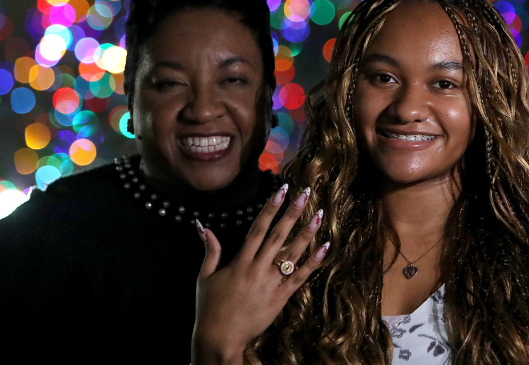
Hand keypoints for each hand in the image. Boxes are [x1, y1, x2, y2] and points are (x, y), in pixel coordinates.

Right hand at [192, 186, 327, 364]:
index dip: (270, 208)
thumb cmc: (209, 308)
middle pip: (278, 235)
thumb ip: (210, 251)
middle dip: (292, 213)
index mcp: (239, 261)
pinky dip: (312, 263)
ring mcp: (270, 283)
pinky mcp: (280, 298)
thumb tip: (203, 226)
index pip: (258, 228)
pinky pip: (299, 278)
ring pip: (292, 254)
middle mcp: (257, 269)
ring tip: (319, 215)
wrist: (219, 338)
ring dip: (306, 233)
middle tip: (305, 194)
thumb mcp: (204, 277)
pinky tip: (324, 248)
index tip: (281, 191)